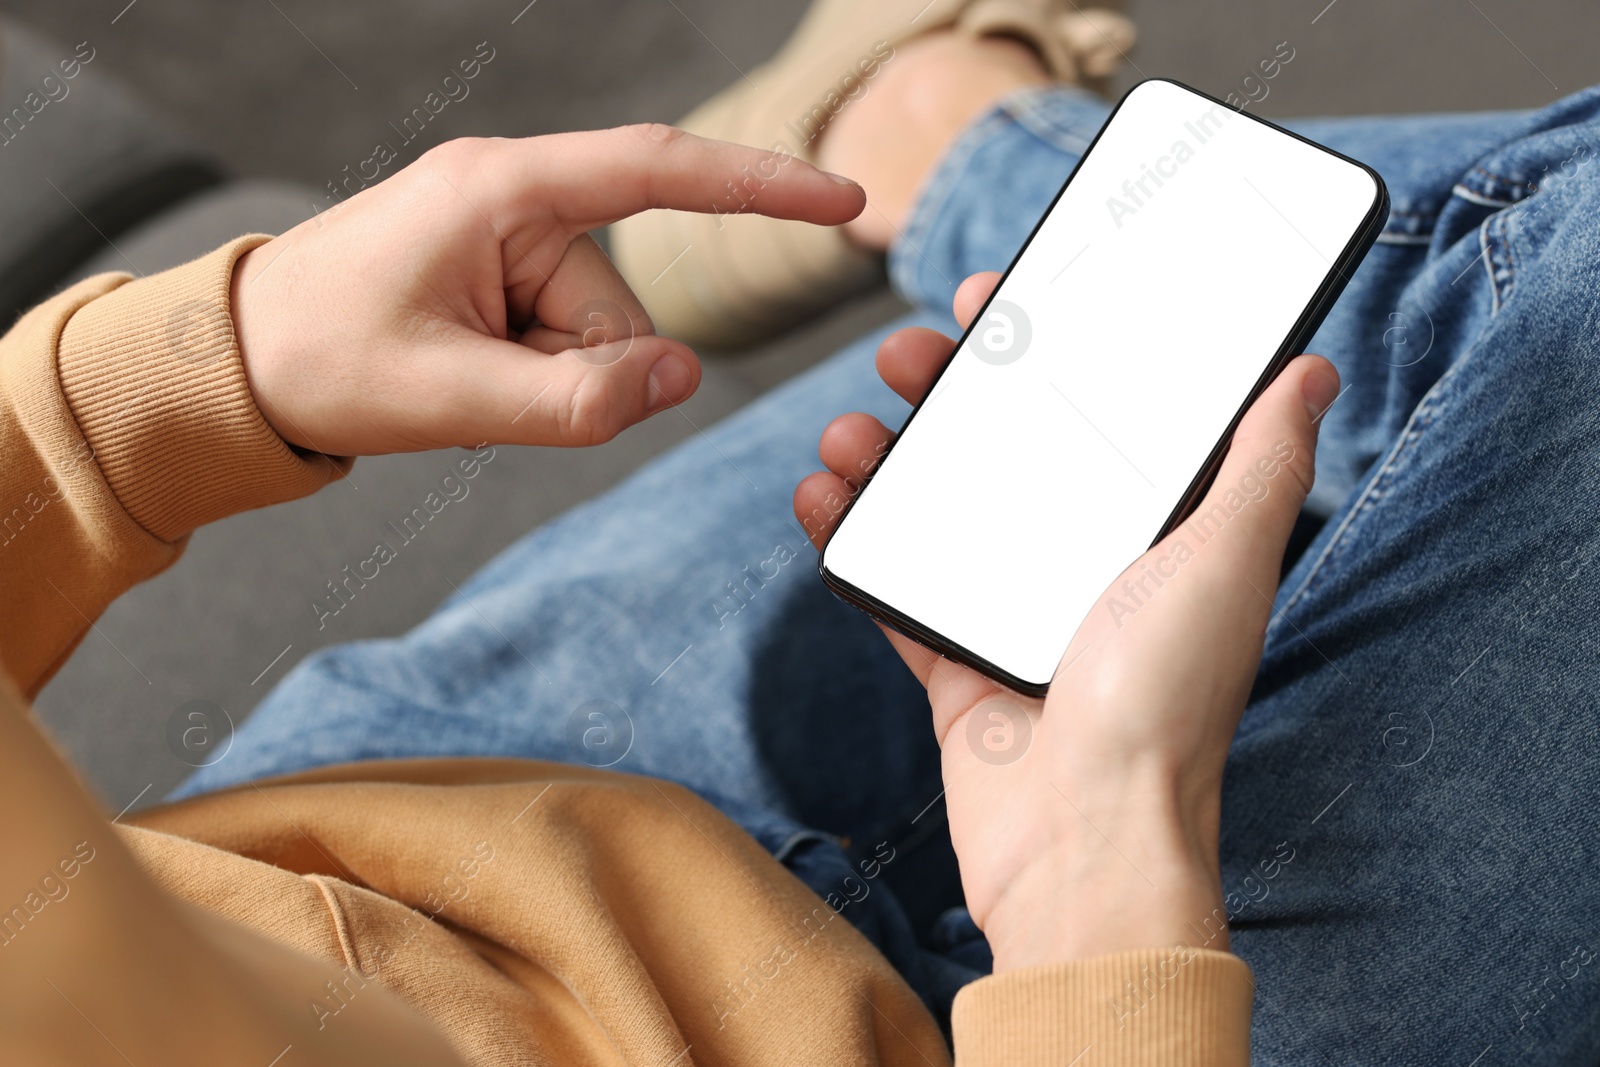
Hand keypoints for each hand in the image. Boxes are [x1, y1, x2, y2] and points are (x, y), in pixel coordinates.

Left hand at [231, 126, 863, 455]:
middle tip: (482, 392)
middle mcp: (513, 201)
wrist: (234, 365)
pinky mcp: (499, 276)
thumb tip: (683, 377)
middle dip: (577, 370)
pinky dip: (531, 378)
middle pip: (622, 303)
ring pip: (597, 335)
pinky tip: (464, 381)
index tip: (840, 202)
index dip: (758, 186)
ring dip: (548, 381)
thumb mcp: (449, 397)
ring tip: (458, 385)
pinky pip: (564, 342)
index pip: (657, 171)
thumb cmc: (318, 359)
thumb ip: (578, 400)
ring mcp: (506, 238)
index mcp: (500, 191)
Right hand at [795, 272, 1336, 971]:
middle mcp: (1080, 566)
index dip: (1043, 350)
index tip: (996, 299)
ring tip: (848, 431)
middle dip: (949, 392)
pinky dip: (849, 541)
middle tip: (908, 353)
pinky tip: (818, 498)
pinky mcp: (954, 665)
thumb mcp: (1226, 564)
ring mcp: (1011, 615)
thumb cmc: (1166, 705)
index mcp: (1148, 534)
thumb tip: (1311, 372)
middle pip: (1001, 450)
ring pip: (935, 509)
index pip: (1090, 415)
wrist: (1085, 843)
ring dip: (885, 459)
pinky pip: (890, 588)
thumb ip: (1262, 467)